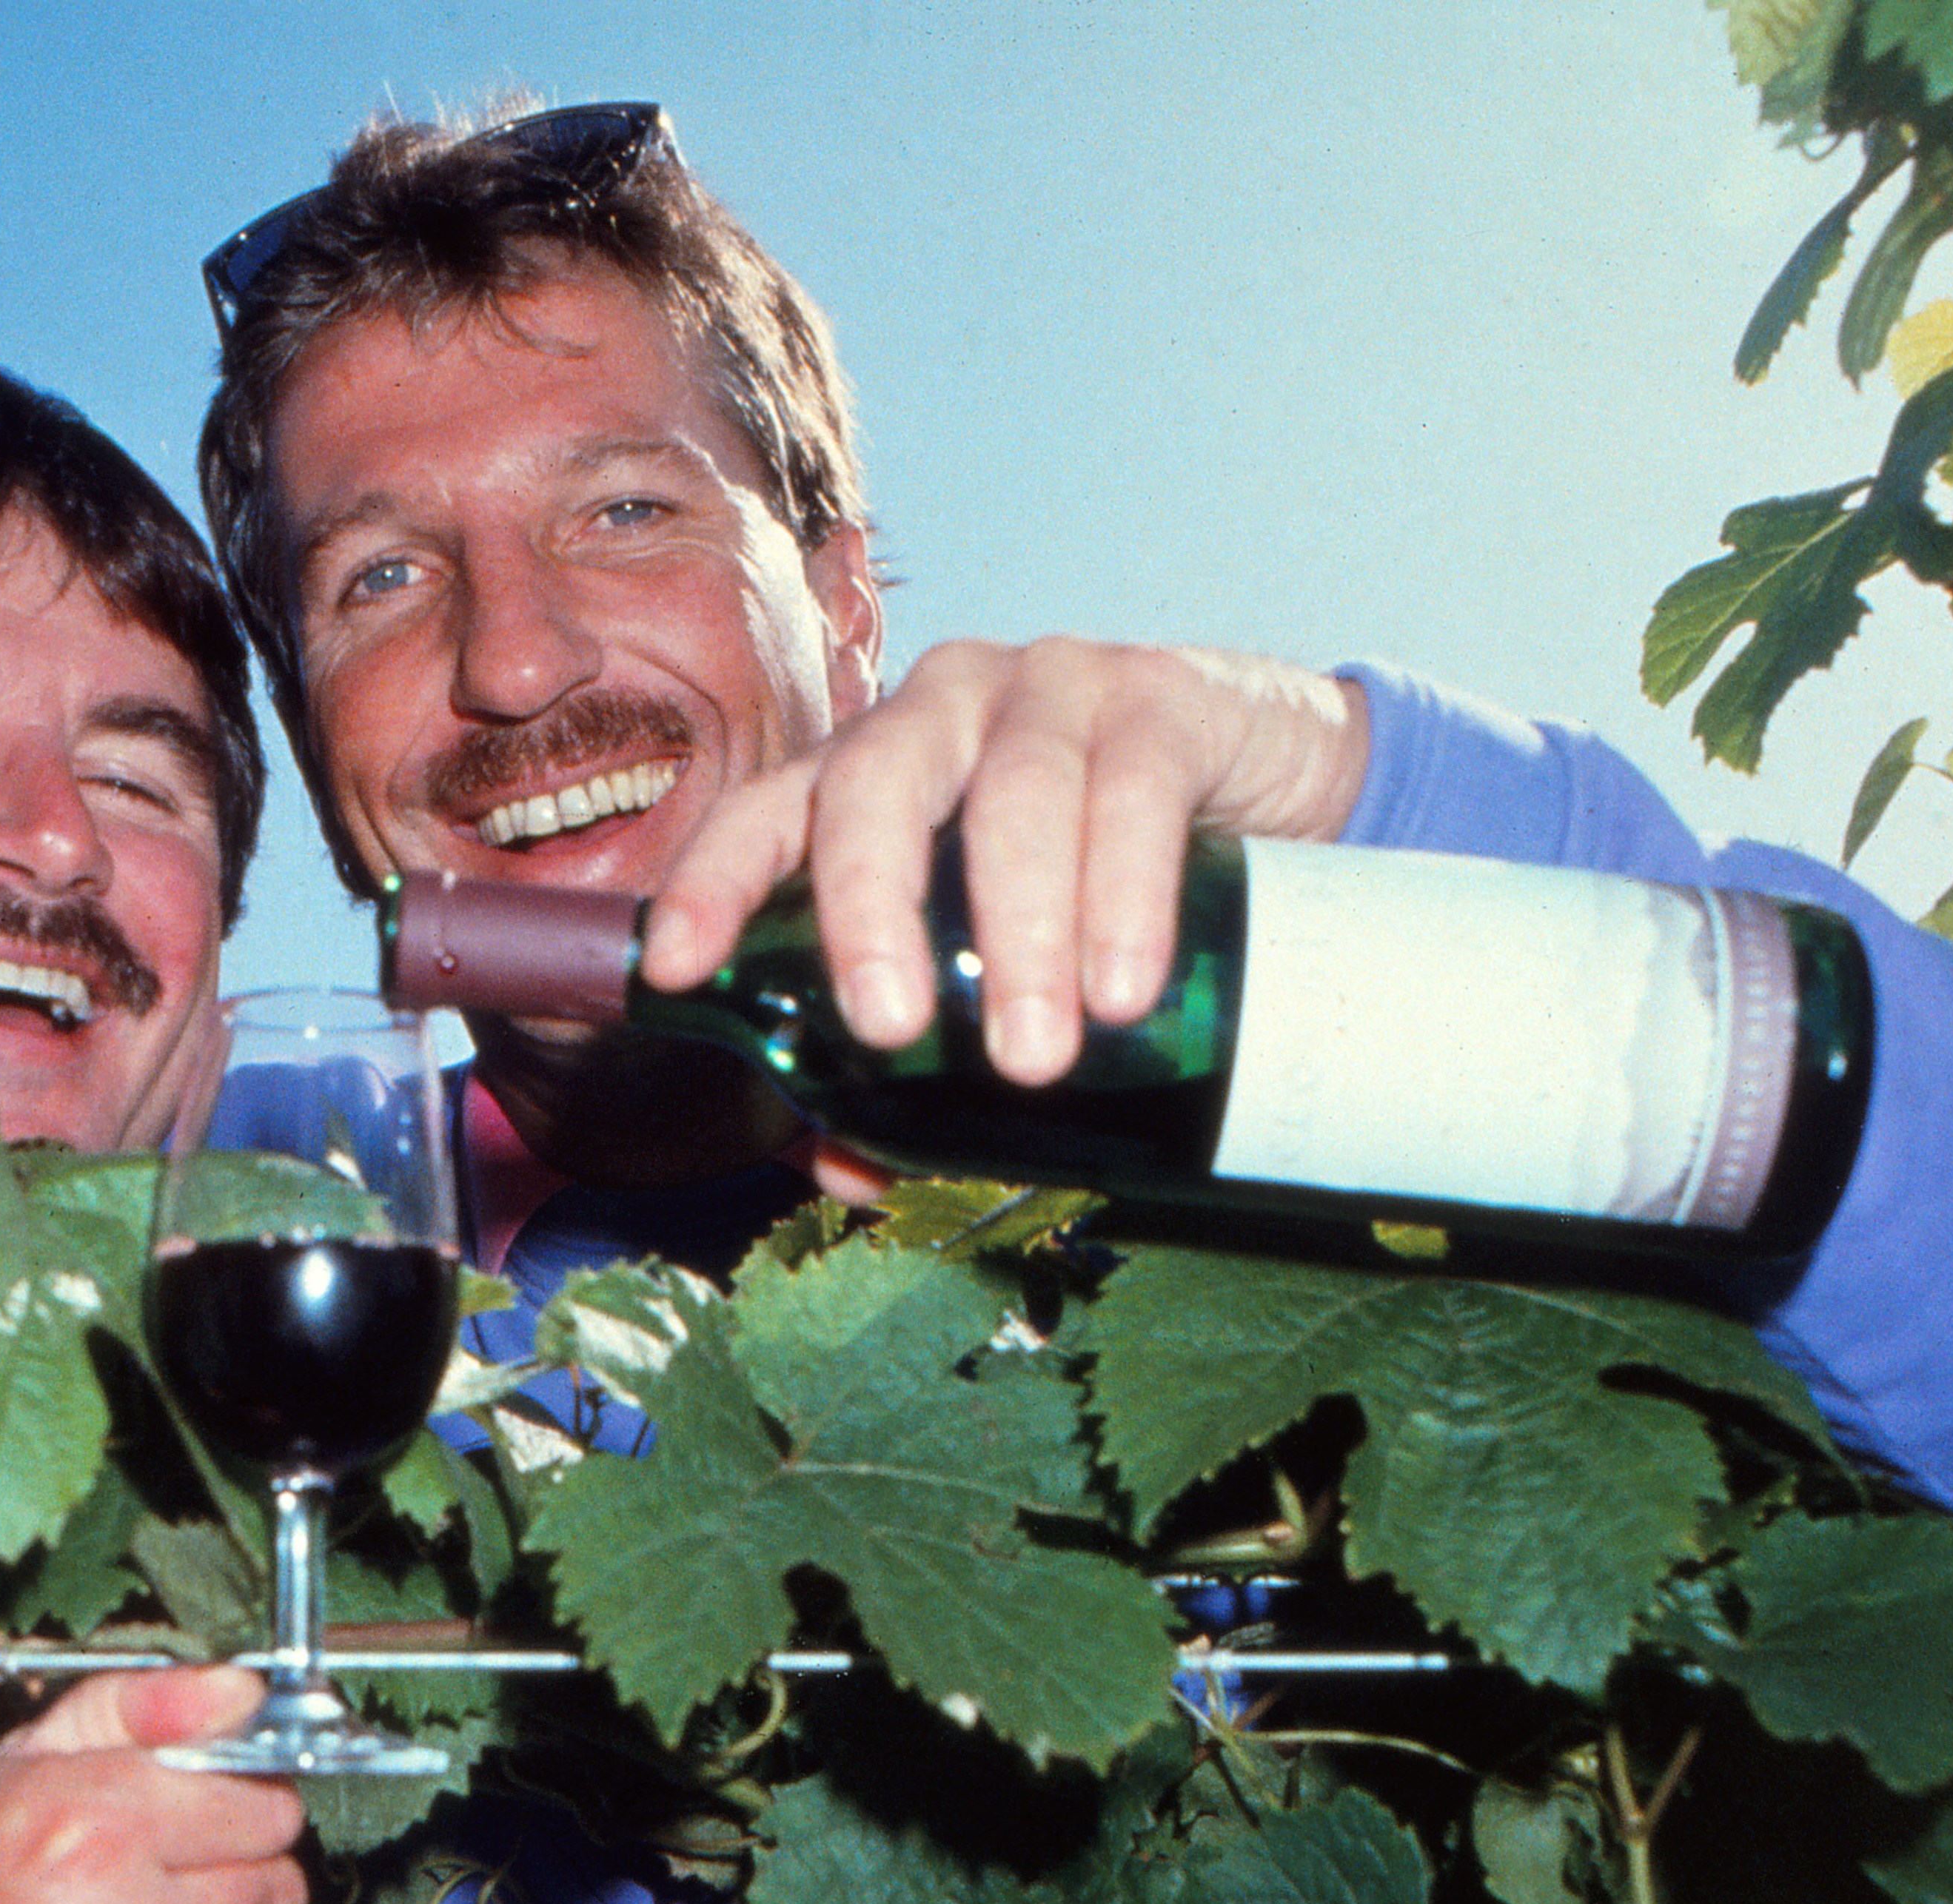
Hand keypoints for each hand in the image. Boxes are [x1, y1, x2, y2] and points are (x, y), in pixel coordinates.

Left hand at [640, 640, 1369, 1085]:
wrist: (1275, 785)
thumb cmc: (1096, 883)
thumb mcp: (997, 962)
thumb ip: (919, 1061)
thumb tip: (846, 1166)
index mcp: (871, 775)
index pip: (765, 812)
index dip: (713, 880)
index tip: (677, 967)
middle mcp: (941, 713)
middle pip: (871, 788)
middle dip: (867, 911)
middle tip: (889, 1032)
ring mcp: (1050, 689)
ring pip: (1015, 795)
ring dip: (1020, 932)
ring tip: (1035, 1057)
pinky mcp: (1162, 700)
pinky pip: (1133, 786)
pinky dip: (1128, 893)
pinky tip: (1125, 986)